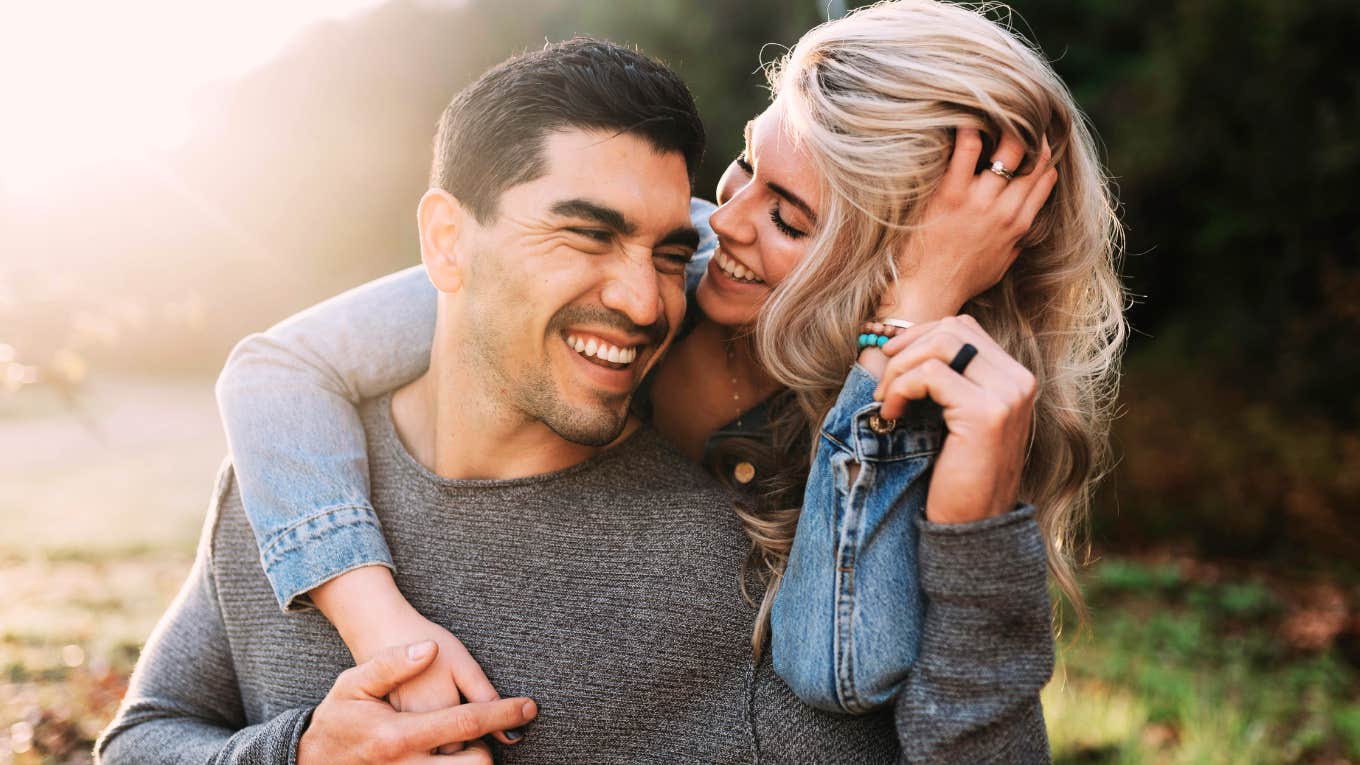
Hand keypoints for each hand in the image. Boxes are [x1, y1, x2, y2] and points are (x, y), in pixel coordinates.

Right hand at [311, 566, 516, 749]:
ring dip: (471, 762)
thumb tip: (429, 649)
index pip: (467, 722)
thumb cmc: (337, 717)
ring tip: (459, 746)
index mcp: (398, 734)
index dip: (504, 713)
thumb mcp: (354, 682)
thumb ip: (393, 664)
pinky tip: (446, 756)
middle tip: (474, 732)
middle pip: (475, 764)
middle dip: (486, 748)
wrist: (309, 761)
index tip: (529, 706)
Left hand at [873, 315, 1035, 524]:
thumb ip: (949, 378)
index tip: (894, 364)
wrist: (973, 527)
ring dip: (901, 367)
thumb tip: (903, 342)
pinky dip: (901, 387)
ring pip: (940, 344)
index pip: (963, 328)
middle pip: (951, 328)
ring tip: (887, 400)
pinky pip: (930, 374)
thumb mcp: (956, 417)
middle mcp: (1019, 380)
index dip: (920, 337)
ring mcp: (1007, 394)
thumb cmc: (958, 475)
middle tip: (884, 385)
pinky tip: (892, 413)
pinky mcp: (987, 413)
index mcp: (1014, 377)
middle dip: (907, 348)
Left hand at [879, 128, 1057, 321]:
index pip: (1044, 178)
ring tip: (993, 107)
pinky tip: (964, 116)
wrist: (927, 294)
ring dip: (1005, 124)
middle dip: (1029, 132)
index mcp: (1018, 226)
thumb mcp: (998, 267)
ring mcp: (979, 201)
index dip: (1042, 154)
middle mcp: (1004, 210)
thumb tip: (1021, 230)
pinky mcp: (950, 194)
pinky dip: (969, 128)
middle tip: (1015, 113)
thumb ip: (1013, 244)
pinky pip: (967, 149)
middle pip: (1032, 159)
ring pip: (1008, 149)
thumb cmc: (958, 282)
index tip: (1033, 138)